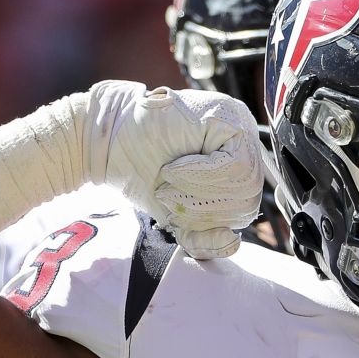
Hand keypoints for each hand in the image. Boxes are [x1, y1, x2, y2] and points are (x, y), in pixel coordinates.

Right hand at [80, 81, 262, 258]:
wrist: (110, 143)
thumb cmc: (143, 174)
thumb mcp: (177, 217)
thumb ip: (204, 238)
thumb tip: (232, 242)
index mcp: (237, 171)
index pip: (245, 209)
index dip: (211, 220)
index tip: (175, 211)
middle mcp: (246, 147)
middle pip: (248, 198)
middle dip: (205, 207)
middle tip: (169, 195)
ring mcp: (241, 127)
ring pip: (245, 182)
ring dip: (200, 190)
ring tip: (170, 179)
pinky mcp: (228, 116)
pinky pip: (233, 163)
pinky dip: (202, 174)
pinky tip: (176, 168)